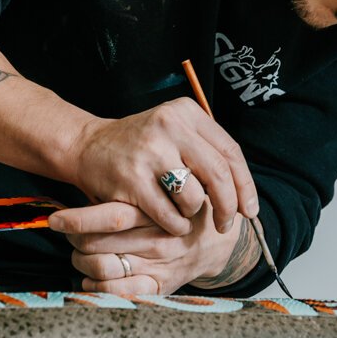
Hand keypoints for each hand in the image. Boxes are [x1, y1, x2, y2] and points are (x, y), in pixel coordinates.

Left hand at [51, 201, 258, 295]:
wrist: (219, 239)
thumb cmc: (179, 208)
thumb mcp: (165, 189)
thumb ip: (134, 188)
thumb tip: (85, 182)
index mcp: (157, 210)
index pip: (111, 216)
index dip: (77, 219)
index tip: (54, 219)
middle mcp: (158, 239)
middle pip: (98, 244)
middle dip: (74, 239)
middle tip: (68, 232)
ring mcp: (159, 265)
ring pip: (102, 268)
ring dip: (81, 262)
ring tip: (80, 254)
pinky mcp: (161, 286)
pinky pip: (117, 292)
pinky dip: (95, 286)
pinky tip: (91, 278)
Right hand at [69, 99, 257, 237]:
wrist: (86, 147)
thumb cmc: (139, 146)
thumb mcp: (173, 131)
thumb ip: (206, 150)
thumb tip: (244, 193)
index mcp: (185, 112)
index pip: (230, 151)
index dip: (245, 185)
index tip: (250, 210)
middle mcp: (169, 125)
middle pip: (218, 175)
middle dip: (228, 207)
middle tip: (227, 225)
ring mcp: (149, 152)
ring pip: (194, 197)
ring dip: (194, 214)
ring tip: (184, 213)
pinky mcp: (132, 179)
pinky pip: (170, 215)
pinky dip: (176, 226)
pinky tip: (170, 223)